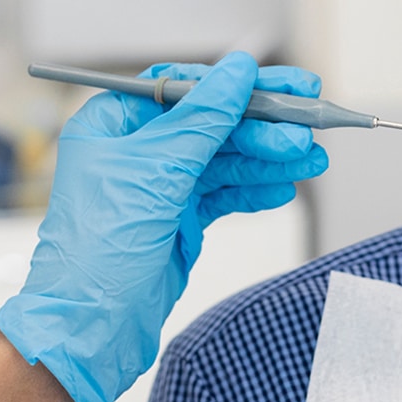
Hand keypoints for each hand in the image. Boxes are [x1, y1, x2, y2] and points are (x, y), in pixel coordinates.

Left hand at [0, 52, 327, 401]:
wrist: (89, 330)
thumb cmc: (96, 251)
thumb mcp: (155, 172)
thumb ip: (202, 119)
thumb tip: (237, 70)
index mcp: (114, 124)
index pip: (185, 88)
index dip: (237, 85)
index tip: (283, 86)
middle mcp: (136, 150)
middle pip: (212, 124)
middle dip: (263, 129)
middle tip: (309, 130)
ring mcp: (159, 187)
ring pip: (225, 161)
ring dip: (269, 160)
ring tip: (312, 160)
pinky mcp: (178, 220)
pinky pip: (224, 195)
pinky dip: (255, 191)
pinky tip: (285, 187)